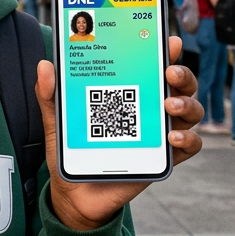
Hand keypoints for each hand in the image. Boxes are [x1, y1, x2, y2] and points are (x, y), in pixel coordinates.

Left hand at [39, 35, 202, 231]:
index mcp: (129, 92)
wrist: (75, 194)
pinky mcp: (162, 159)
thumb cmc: (73, 150)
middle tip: (170, 72)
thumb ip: (50, 95)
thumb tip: (45, 66)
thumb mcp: (58, 121)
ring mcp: (160, 133)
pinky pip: (189, 147)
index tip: (169, 40)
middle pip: (180, 85)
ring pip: (190, 112)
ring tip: (170, 105)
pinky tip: (173, 137)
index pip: (153, 65)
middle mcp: (150, 108)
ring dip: (187, 104)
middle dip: (182, 74)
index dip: (166, 51)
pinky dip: (188, 139)